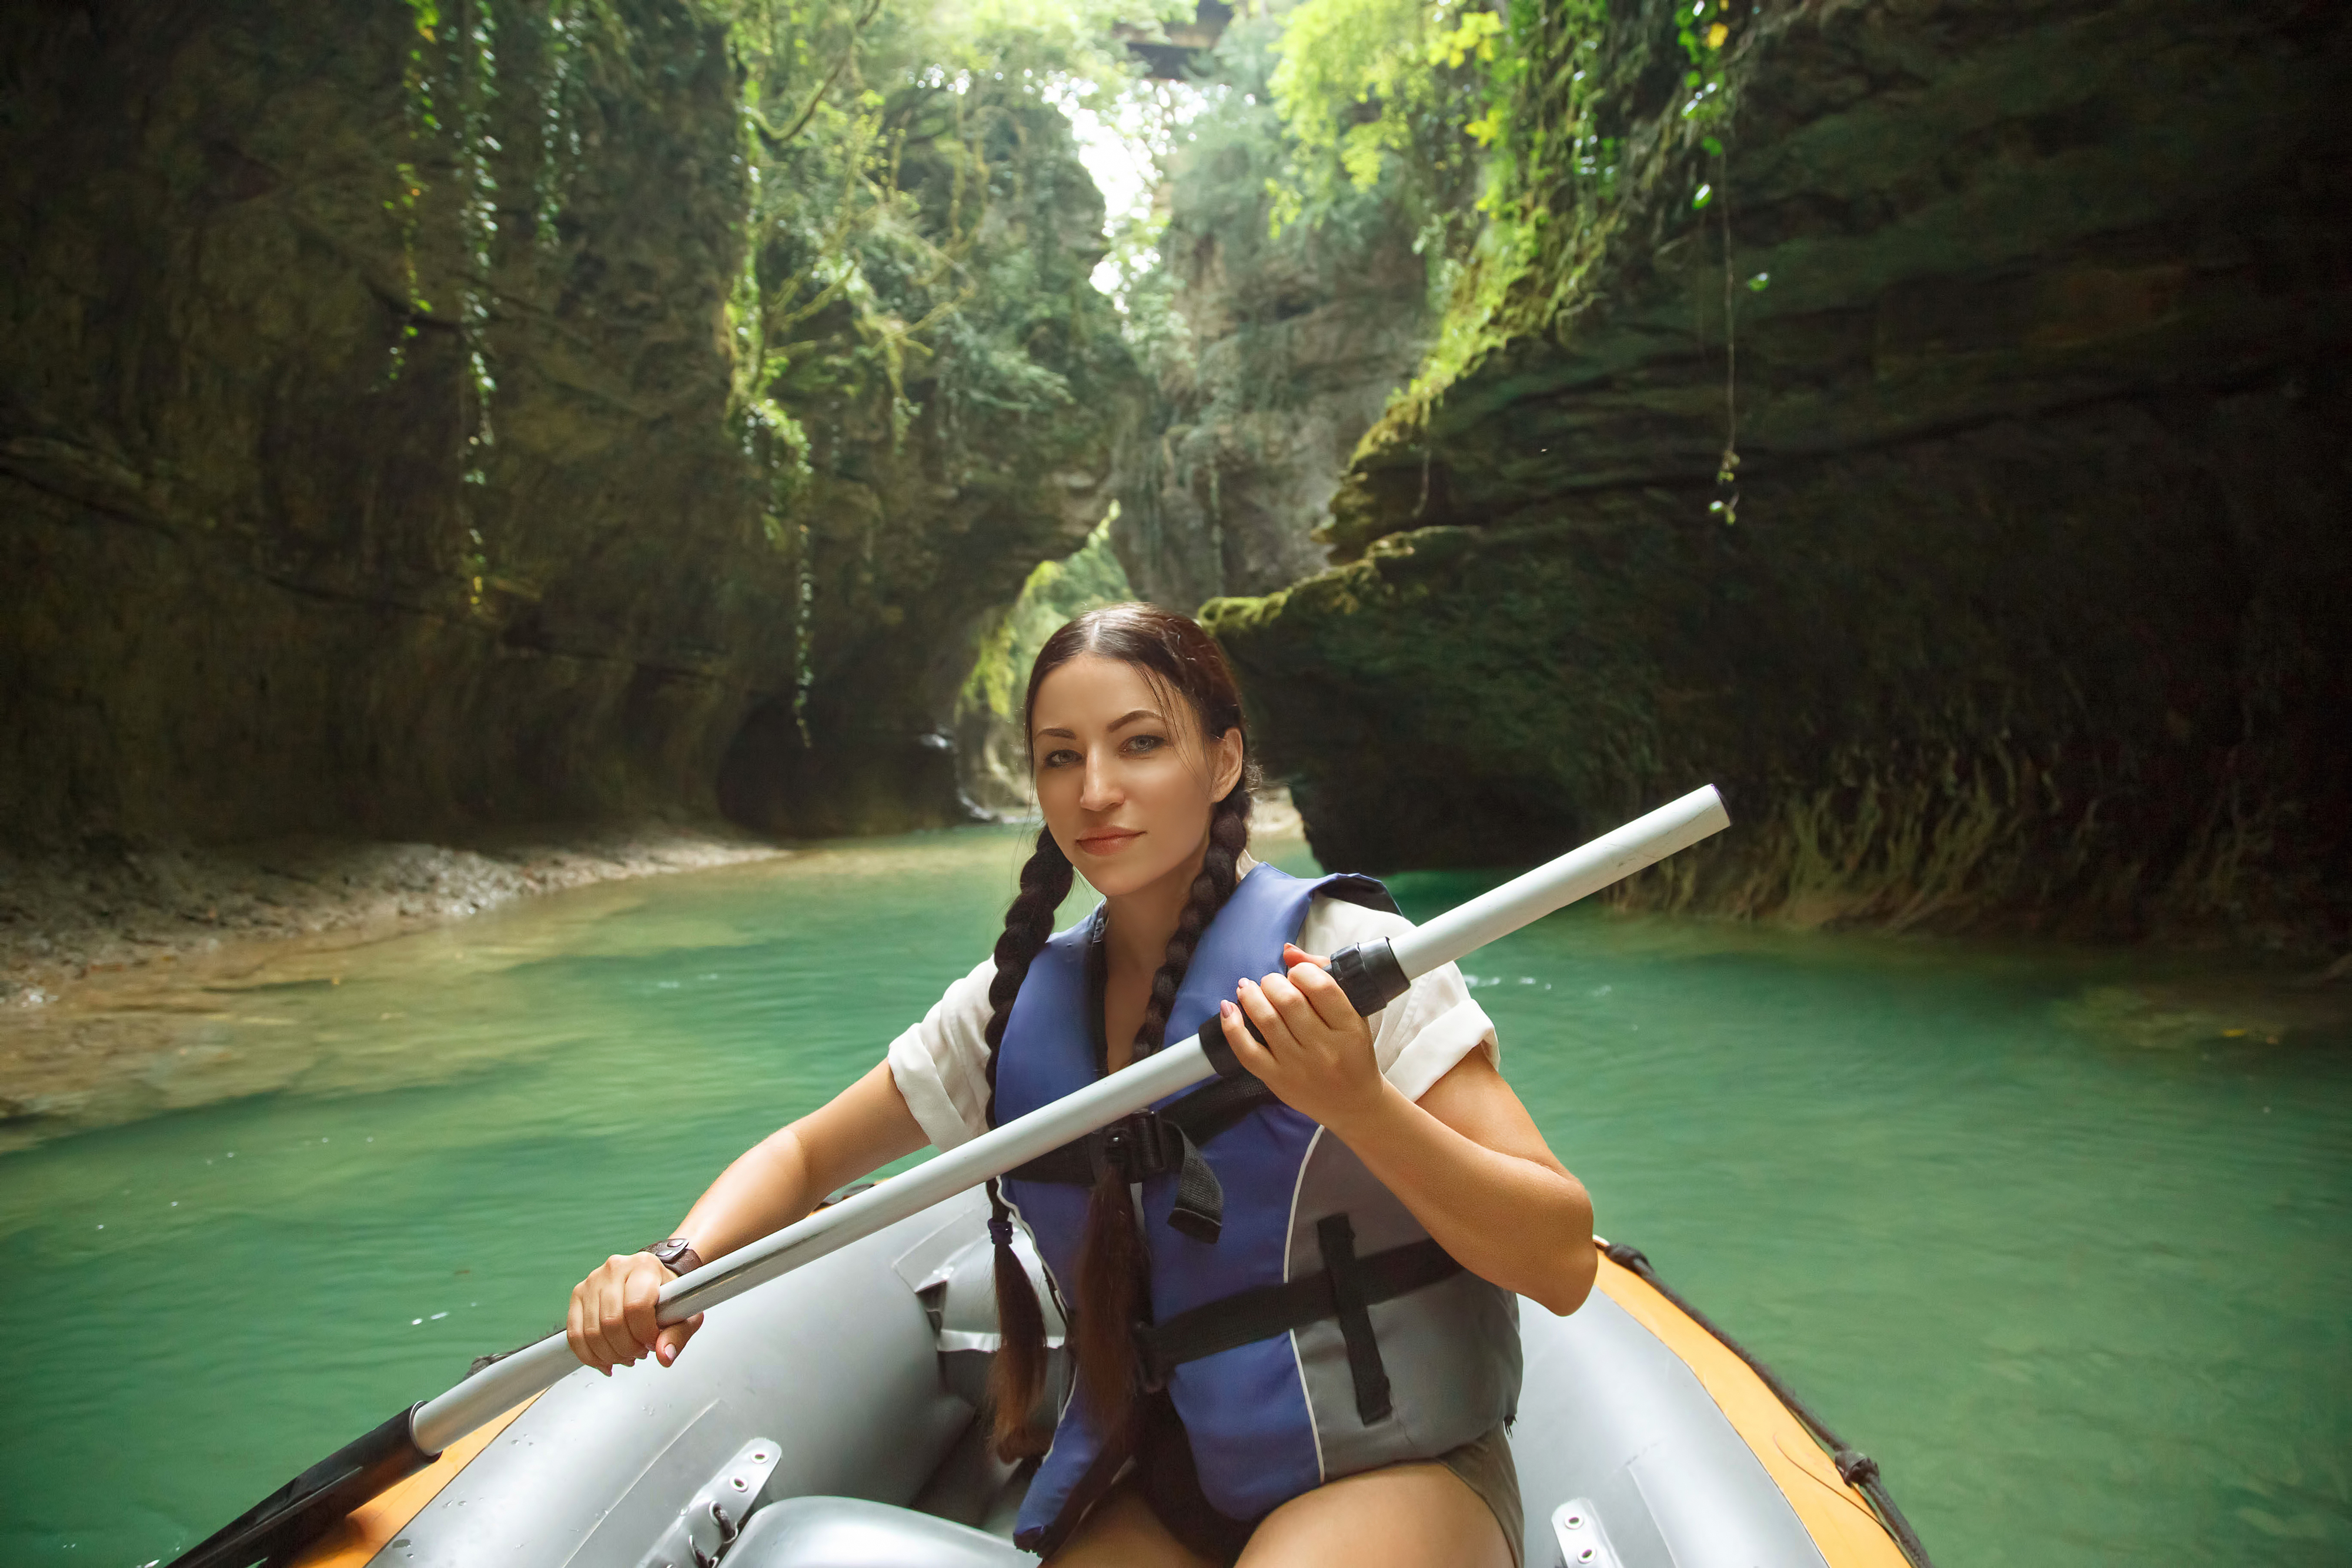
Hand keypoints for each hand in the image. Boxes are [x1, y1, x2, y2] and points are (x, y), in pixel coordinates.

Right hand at [565, 1252, 704, 1374]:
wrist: (654, 1280)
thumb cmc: (669, 1295)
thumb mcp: (685, 1315)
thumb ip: (677, 1336)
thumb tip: (665, 1356)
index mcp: (644, 1266)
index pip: (636, 1306)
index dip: (644, 1333)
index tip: (652, 1342)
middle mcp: (615, 1269)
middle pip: (611, 1322)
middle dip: (626, 1348)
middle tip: (640, 1352)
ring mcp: (592, 1281)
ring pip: (591, 1332)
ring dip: (609, 1354)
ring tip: (626, 1354)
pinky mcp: (578, 1295)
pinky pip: (575, 1334)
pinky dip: (589, 1355)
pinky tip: (606, 1360)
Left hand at [1219, 942, 1389, 1134]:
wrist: (1353, 1104)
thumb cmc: (1352, 1053)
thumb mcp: (1354, 1015)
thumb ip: (1324, 977)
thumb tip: (1288, 952)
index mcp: (1350, 1028)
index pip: (1321, 986)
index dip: (1301, 972)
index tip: (1296, 975)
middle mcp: (1325, 1048)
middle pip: (1289, 1001)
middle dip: (1272, 982)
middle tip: (1271, 983)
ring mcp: (1299, 1066)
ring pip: (1266, 1021)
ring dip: (1251, 996)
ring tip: (1248, 988)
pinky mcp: (1277, 1080)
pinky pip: (1247, 1052)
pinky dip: (1233, 1027)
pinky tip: (1228, 1008)